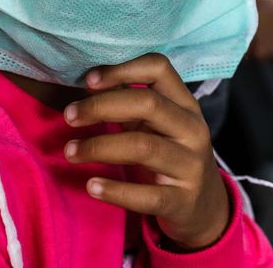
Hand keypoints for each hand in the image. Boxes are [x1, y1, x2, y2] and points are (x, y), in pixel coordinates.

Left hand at [63, 54, 229, 250]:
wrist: (204, 205)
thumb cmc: (169, 152)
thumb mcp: (156, 124)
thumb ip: (128, 101)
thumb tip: (89, 81)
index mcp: (185, 104)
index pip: (159, 68)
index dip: (122, 69)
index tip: (88, 80)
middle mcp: (193, 130)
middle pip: (148, 104)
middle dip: (101, 106)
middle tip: (69, 116)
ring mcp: (191, 166)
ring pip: (143, 147)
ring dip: (99, 146)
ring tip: (70, 151)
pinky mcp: (183, 201)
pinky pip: (147, 196)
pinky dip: (116, 191)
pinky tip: (92, 186)